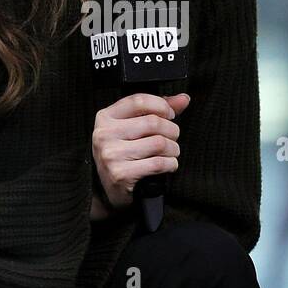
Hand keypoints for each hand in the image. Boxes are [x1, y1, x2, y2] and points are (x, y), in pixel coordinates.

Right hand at [91, 92, 189, 210]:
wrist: (107, 188)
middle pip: (153, 122)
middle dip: (171, 130)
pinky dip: (170, 164)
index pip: (138, 101)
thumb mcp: (132, 128)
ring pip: (158, 143)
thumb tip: (183, 99)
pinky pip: (158, 163)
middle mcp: (105, 134)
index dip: (161, 105)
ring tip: (171, 152)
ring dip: (173, 149)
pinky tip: (168, 164)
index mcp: (106, 117)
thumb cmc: (122, 154)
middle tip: (172, 137)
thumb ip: (156, 110)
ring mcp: (111, 155)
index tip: (170, 114)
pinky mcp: (121, 174)